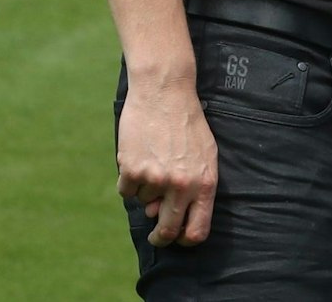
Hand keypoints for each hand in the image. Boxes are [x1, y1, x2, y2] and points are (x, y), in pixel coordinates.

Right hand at [116, 77, 217, 247]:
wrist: (165, 92)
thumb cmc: (188, 123)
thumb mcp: (205, 154)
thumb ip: (195, 186)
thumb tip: (172, 214)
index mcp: (205, 183)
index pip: (198, 229)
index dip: (186, 240)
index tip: (178, 239)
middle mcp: (182, 186)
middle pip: (168, 230)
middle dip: (160, 237)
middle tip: (155, 235)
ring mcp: (156, 179)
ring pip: (144, 203)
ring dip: (146, 189)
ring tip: (153, 159)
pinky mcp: (132, 170)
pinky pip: (126, 190)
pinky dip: (128, 179)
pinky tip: (138, 156)